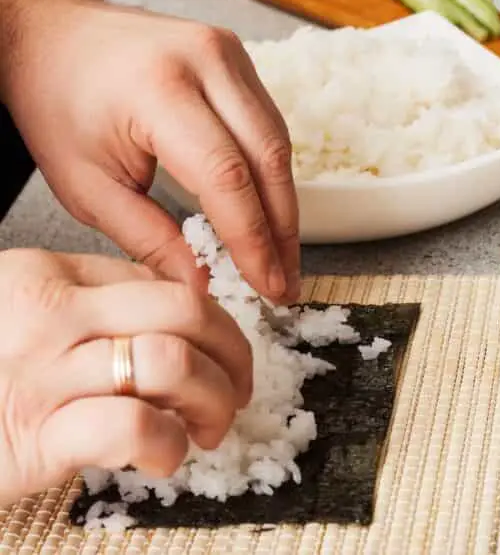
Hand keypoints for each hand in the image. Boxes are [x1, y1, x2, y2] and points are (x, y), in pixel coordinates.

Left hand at [0, 0, 299, 303]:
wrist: (53, 32)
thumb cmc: (58, 103)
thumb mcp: (86, 185)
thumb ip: (148, 238)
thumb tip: (201, 285)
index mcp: (158, 90)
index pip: (226, 176)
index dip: (252, 238)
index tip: (266, 285)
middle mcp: (206, 61)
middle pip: (269, 158)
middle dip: (281, 230)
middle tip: (286, 283)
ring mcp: (229, 53)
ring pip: (279, 143)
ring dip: (285, 206)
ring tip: (282, 257)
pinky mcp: (239, 58)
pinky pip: (270, 124)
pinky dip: (273, 174)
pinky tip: (269, 213)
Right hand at [0, 248, 251, 506]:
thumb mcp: (27, 325)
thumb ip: (93, 311)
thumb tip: (191, 313)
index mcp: (47, 277)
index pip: (164, 284)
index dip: (215, 324)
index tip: (225, 356)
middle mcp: (48, 315)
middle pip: (185, 313)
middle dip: (233, 356)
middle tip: (236, 393)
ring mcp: (41, 373)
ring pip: (173, 362)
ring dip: (213, 402)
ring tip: (207, 430)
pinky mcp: (36, 437)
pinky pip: (134, 424)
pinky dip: (169, 444)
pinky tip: (164, 458)